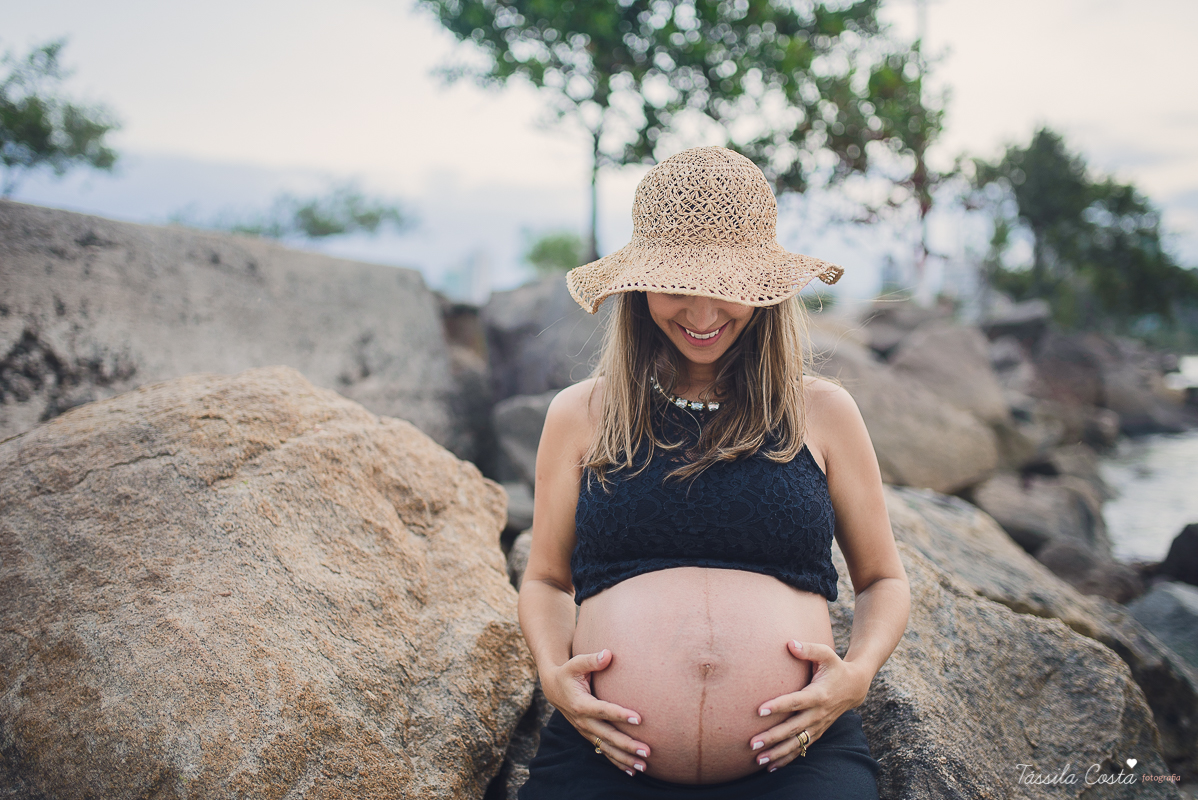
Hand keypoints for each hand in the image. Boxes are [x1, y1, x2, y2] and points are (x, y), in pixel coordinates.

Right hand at [541, 648, 650, 776]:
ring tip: (644, 765)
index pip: (603, 710)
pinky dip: (617, 762)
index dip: (620, 714)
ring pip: (606, 748)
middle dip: (627, 745)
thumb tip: (608, 654)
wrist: (553, 687)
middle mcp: (583, 721)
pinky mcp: (589, 735)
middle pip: (607, 735)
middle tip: (647, 750)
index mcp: (581, 704)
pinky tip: (632, 770)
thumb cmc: (568, 672)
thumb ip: (591, 659)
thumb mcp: (576, 663)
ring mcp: (586, 731)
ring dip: (625, 758)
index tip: (639, 718)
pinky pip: (603, 751)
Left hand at [747, 640, 869, 772]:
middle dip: (772, 737)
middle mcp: (818, 713)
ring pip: (797, 743)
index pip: (795, 702)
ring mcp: (818, 725)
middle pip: (793, 728)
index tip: (759, 710)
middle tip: (752, 743)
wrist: (855, 687)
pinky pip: (802, 748)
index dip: (778, 706)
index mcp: (818, 694)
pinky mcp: (817, 732)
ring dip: (777, 752)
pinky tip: (770, 767)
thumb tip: (790, 643)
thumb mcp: (826, 654)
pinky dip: (787, 759)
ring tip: (757, 760)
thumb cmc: (835, 667)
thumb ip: (809, 649)